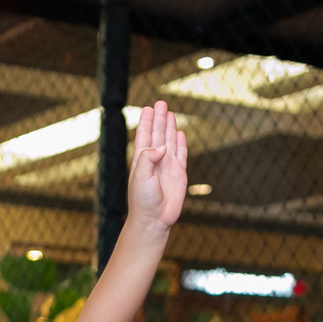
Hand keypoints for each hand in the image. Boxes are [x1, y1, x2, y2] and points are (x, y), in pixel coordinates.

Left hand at [126, 101, 187, 230]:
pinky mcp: (179, 173)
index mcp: (142, 159)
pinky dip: (181, 143)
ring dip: (169, 127)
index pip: (144, 135)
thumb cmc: (142, 200)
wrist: (154, 219)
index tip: (148, 108)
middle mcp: (155, 160)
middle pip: (157, 134)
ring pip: (169, 141)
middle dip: (159, 118)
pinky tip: (179, 133)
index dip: (146, 121)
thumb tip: (162, 146)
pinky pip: (181, 154)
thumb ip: (148, 158)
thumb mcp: (140, 176)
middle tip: (161, 102)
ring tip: (170, 113)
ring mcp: (167, 166)